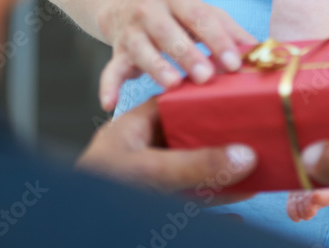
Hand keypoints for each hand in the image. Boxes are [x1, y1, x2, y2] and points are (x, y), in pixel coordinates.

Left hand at [77, 96, 256, 199]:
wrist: (71, 232)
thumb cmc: (96, 194)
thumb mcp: (149, 172)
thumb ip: (194, 164)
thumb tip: (244, 156)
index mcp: (132, 129)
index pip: (173, 102)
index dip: (203, 98)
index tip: (236, 96)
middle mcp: (142, 154)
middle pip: (189, 141)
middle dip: (221, 142)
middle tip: (255, 136)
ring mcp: (148, 186)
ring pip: (193, 177)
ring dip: (223, 179)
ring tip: (256, 176)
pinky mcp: (153, 212)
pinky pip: (190, 208)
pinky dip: (214, 210)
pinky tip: (237, 215)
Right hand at [99, 0, 255, 110]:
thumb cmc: (175, 12)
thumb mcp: (201, 11)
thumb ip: (228, 30)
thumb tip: (261, 51)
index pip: (200, 16)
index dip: (217, 39)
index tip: (234, 63)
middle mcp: (152, 10)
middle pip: (169, 31)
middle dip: (187, 54)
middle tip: (206, 77)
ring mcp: (132, 30)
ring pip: (141, 48)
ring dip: (156, 67)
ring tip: (172, 85)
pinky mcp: (116, 51)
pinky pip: (110, 69)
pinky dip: (108, 85)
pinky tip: (110, 103)